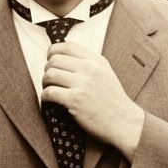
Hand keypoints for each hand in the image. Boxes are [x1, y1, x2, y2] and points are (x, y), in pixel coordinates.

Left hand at [41, 42, 144, 158]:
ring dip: (45, 83)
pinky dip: (45, 96)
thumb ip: (88, 62)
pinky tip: (49, 100)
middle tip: (50, 80)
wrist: (123, 121)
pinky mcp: (74, 100)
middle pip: (54, 60)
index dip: (53, 52)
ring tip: (50, 89)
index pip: (67, 46)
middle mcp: (89, 69)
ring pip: (49, 74)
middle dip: (48, 69)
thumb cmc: (112, 99)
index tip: (50, 60)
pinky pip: (49, 92)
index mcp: (96, 60)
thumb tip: (64, 55)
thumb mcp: (105, 73)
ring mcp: (82, 84)